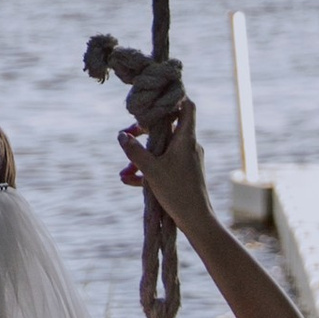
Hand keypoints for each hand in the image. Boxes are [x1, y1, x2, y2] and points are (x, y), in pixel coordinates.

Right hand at [118, 96, 211, 233]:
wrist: (197, 220)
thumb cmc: (177, 192)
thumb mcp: (151, 171)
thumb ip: (135, 151)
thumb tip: (121, 134)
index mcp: (186, 139)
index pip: (187, 106)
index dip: (174, 97)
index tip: (156, 98)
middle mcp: (189, 145)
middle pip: (169, 126)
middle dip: (146, 131)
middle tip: (129, 134)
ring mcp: (188, 159)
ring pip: (163, 148)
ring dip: (144, 155)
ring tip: (125, 169)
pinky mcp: (185, 172)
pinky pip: (165, 164)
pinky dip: (149, 168)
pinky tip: (130, 179)